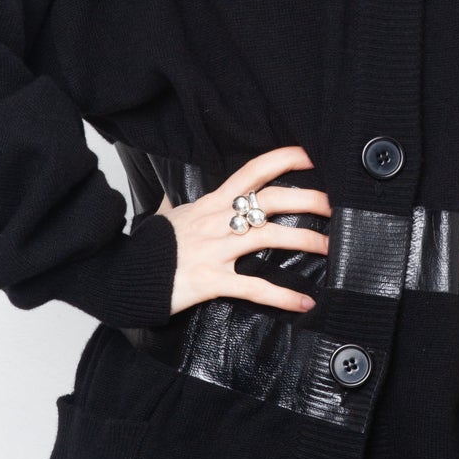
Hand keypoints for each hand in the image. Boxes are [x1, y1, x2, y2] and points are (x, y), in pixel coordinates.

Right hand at [155, 144, 330, 317]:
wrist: (122, 276)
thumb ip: (178, 204)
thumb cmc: (148, 249)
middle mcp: (217, 221)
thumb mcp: (165, 218)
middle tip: (335, 207)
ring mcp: (215, 250)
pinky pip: (254, 287)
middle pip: (272, 201)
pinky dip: (283, 296)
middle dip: (309, 200)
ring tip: (331, 249)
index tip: (311, 156)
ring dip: (306, 242)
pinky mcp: (211, 280)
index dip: (283, 159)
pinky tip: (305, 302)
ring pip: (270, 237)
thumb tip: (175, 193)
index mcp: (211, 204)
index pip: (252, 171)